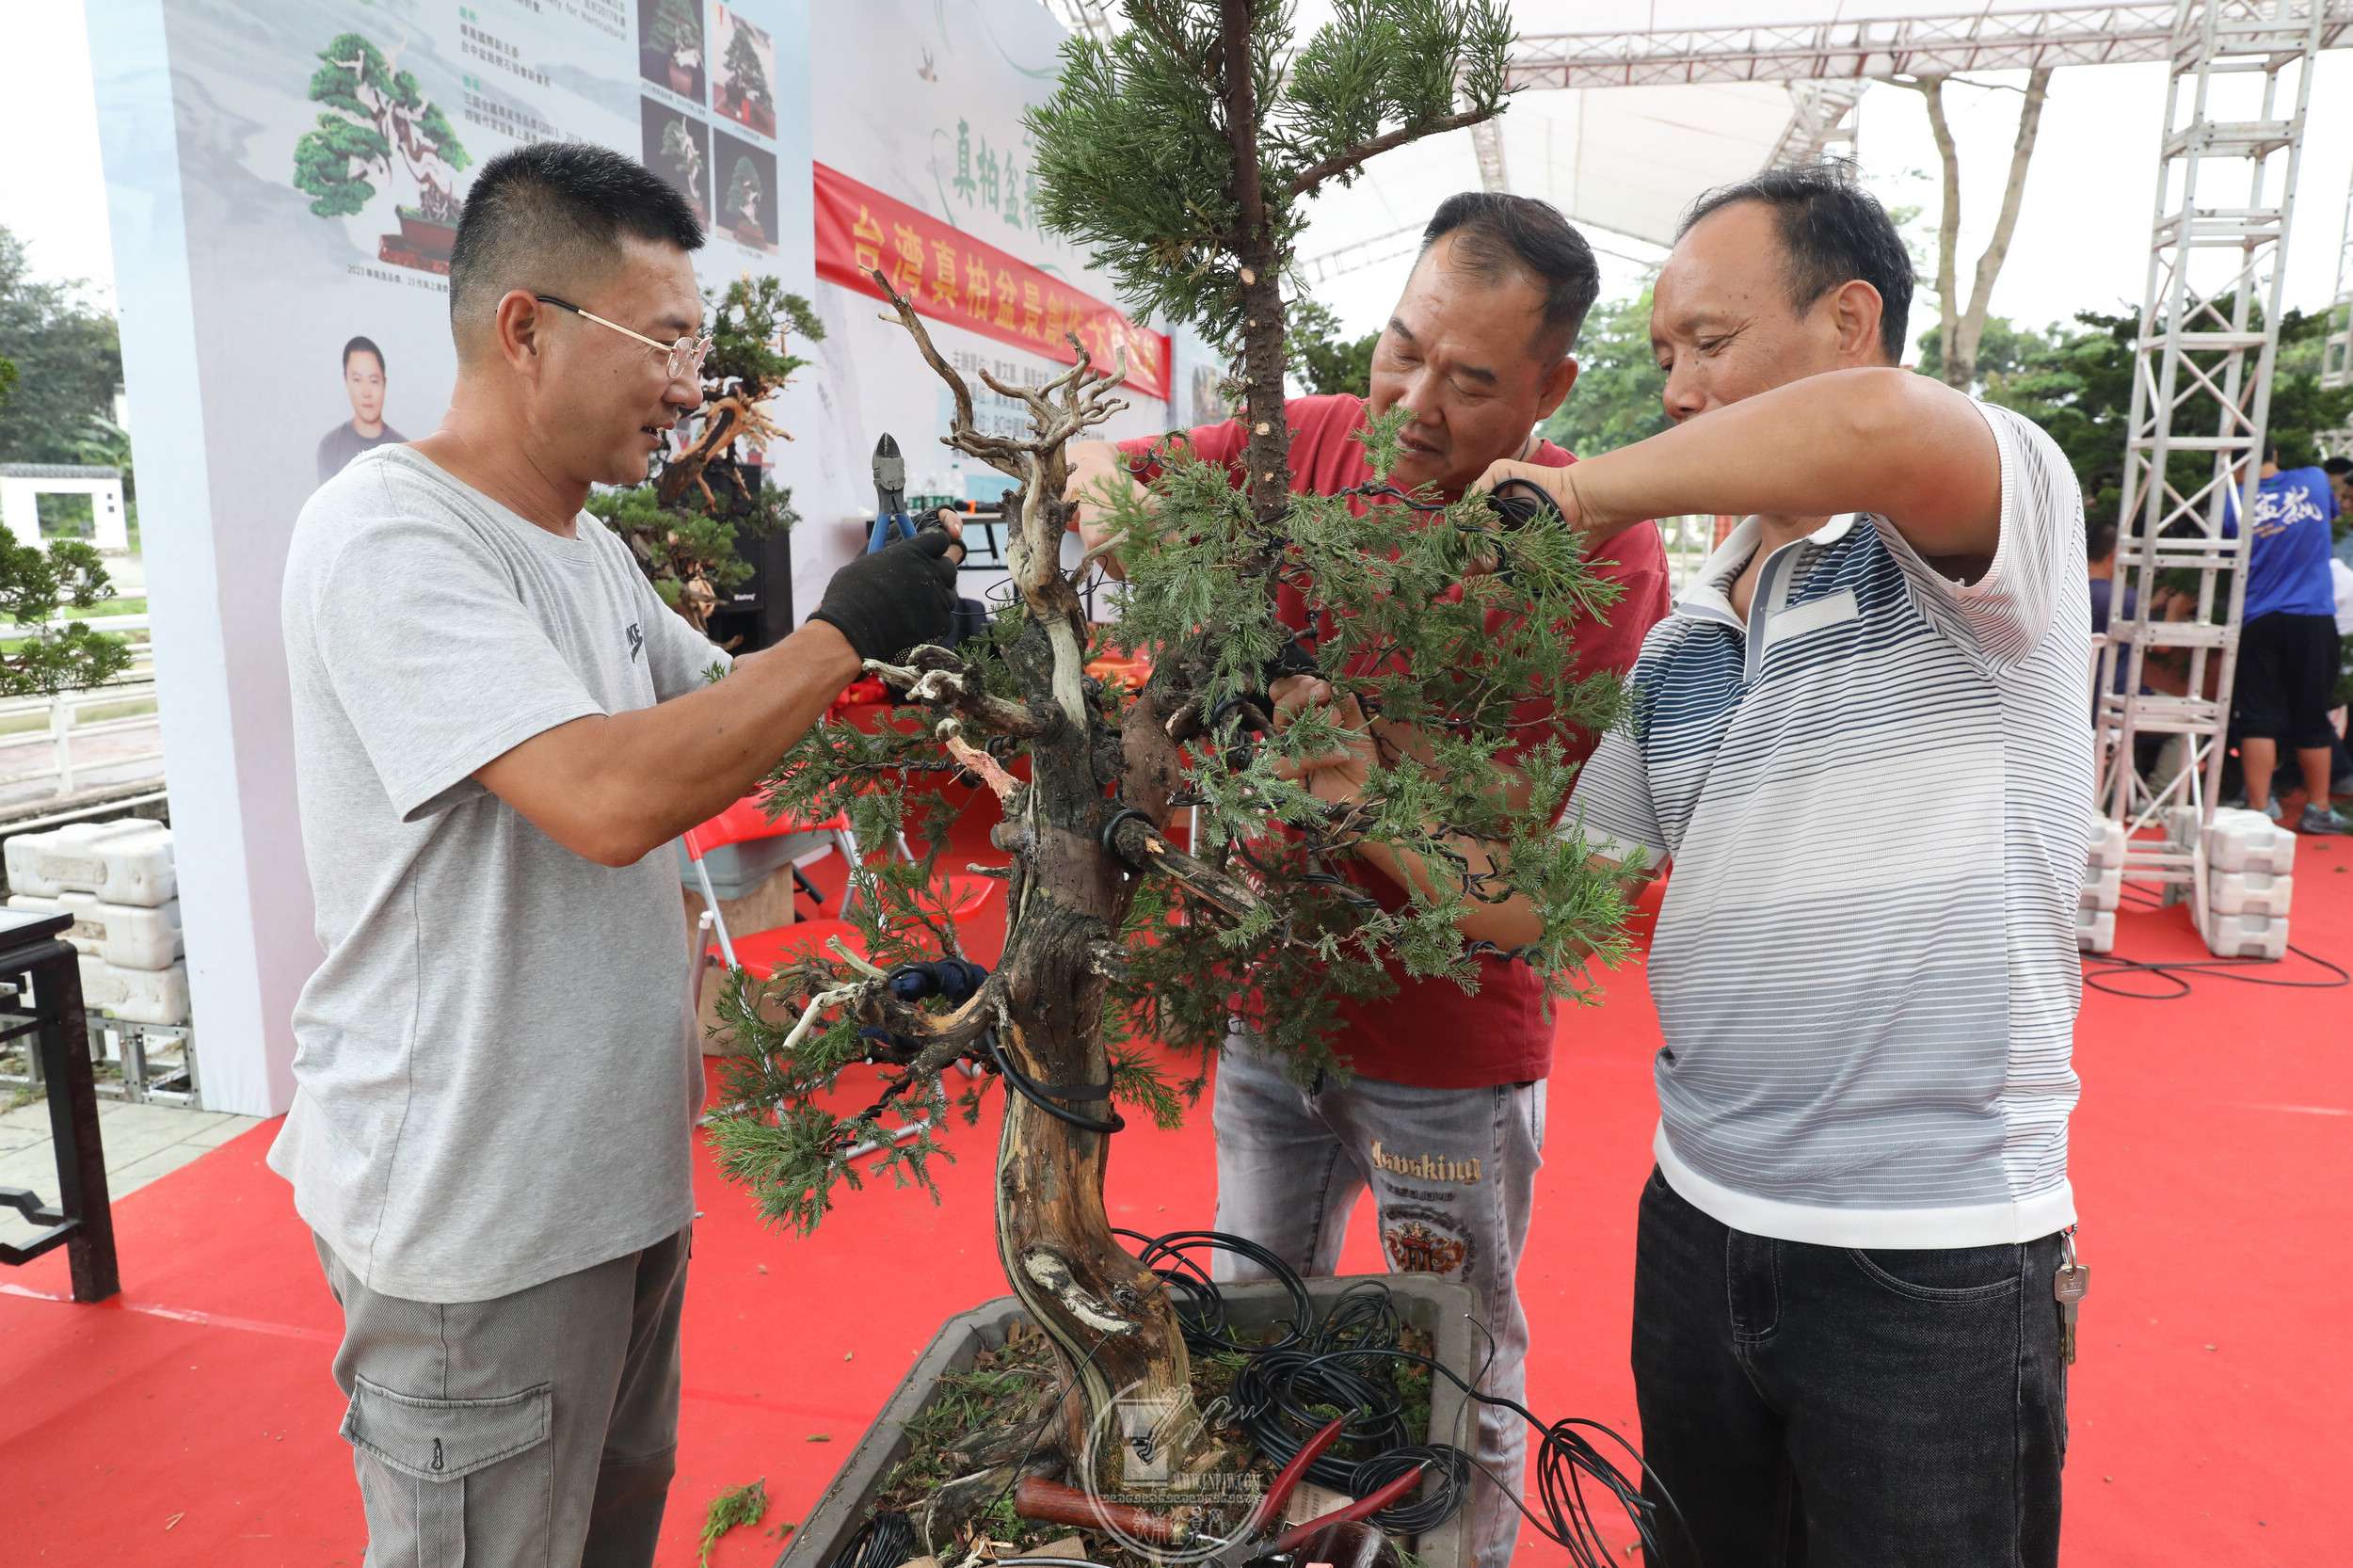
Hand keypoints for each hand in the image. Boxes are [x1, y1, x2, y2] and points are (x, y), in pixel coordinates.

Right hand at [808, 524, 963, 662]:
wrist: (852, 633)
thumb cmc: (850, 596)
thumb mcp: (864, 563)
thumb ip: (886, 554)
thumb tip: (892, 547)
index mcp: (912, 552)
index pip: (939, 539)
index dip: (934, 546)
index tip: (928, 552)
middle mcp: (929, 572)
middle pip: (949, 566)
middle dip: (938, 572)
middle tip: (923, 581)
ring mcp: (938, 598)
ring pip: (949, 594)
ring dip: (936, 598)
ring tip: (914, 607)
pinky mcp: (941, 623)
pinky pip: (945, 618)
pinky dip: (934, 621)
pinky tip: (915, 624)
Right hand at [1268, 675, 1374, 805]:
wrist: (1364, 801)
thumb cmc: (1360, 768)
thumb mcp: (1358, 733)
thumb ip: (1348, 709)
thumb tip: (1338, 685)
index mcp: (1305, 720)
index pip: (1285, 694)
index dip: (1296, 684)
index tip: (1321, 683)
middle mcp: (1292, 736)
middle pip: (1279, 707)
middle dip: (1299, 693)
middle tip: (1322, 691)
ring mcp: (1287, 757)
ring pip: (1280, 730)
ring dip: (1310, 719)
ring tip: (1337, 721)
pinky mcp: (1286, 780)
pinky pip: (1290, 762)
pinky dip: (1317, 755)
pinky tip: (1339, 754)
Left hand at [1465, 458, 1590, 568]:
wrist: (1582, 513)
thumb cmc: (1556, 540)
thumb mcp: (1518, 556)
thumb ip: (1490, 559)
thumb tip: (1464, 572)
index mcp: (1498, 520)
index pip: (1468, 533)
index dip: (1466, 550)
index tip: (1471, 569)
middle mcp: (1494, 501)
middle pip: (1464, 522)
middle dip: (1471, 546)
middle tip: (1488, 563)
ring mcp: (1495, 485)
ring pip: (1467, 512)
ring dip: (1478, 535)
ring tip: (1495, 552)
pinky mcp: (1500, 471)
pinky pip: (1476, 495)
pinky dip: (1480, 516)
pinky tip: (1497, 528)